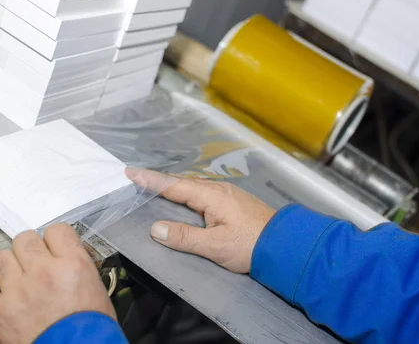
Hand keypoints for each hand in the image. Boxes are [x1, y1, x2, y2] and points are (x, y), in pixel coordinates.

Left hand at [0, 223, 115, 343]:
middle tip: (32, 265)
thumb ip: (76, 266)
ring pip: (1, 257)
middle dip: (28, 251)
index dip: (53, 240)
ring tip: (14, 280)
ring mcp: (18, 291)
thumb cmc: (91, 331)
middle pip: (25, 239)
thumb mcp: (96, 290)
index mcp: (73, 265)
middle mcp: (44, 272)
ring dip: (7, 266)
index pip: (56, 230)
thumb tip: (62, 256)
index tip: (51, 248)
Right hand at [126, 168, 274, 273]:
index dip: (150, 180)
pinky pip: (202, 191)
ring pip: (193, 186)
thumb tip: (155, 229)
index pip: (173, 185)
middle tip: (137, 177)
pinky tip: (185, 198)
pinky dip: (186, 192)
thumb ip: (184, 237)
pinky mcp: (233, 202)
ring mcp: (227, 194)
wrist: (286, 244)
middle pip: (182, 182)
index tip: (131, 172)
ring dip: (173, 185)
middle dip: (158, 180)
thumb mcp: (215, 246)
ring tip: (156, 186)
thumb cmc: (251, 245)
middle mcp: (218, 189)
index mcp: (211, 196)